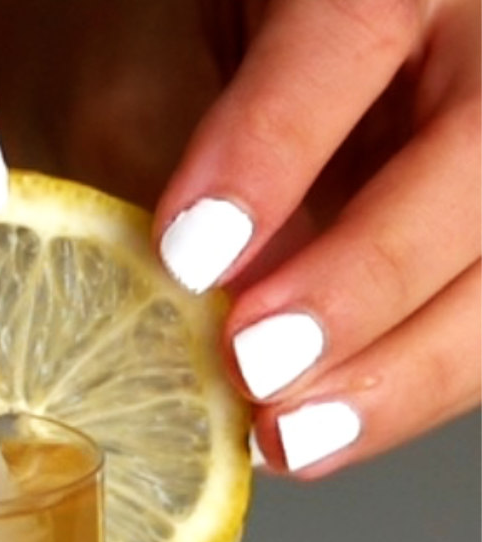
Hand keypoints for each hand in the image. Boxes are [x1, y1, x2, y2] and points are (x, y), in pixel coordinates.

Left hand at [157, 0, 479, 475]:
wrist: (274, 67)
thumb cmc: (186, 34)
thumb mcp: (155, 47)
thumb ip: (158, 141)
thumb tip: (178, 299)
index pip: (354, 26)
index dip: (274, 150)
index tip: (190, 257)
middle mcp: (481, 37)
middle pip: (477, 162)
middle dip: (365, 285)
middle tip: (255, 366)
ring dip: (405, 375)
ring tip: (289, 438)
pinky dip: (410, 393)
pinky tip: (324, 435)